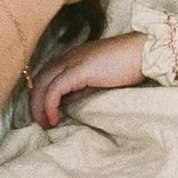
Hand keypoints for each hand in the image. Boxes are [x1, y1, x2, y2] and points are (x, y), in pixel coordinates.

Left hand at [30, 33, 146, 127]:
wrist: (142, 53)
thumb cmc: (126, 66)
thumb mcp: (98, 80)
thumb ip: (81, 89)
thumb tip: (67, 104)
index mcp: (73, 58)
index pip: (47, 76)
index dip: (42, 97)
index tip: (45, 117)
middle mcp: (69, 57)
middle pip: (41, 80)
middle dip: (35, 104)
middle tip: (40, 124)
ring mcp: (72, 61)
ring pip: (44, 84)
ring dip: (39, 107)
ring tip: (44, 125)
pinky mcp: (79, 69)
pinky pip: (56, 88)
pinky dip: (50, 105)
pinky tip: (54, 119)